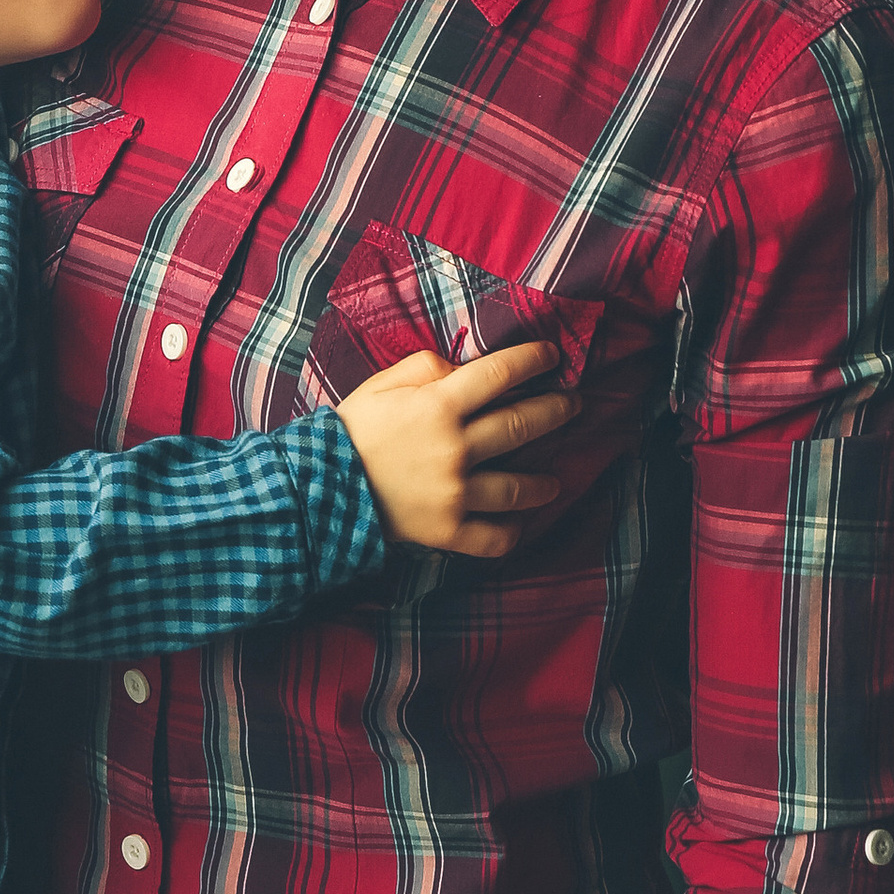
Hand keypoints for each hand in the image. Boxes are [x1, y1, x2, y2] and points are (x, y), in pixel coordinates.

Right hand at [334, 341, 576, 556]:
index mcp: (439, 405)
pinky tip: (519, 523)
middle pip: (521, 425)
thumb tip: (466, 368)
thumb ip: (427, 366)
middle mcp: (455, 448)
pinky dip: (513, 532)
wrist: (320, 489)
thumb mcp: (382, 384)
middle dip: (555, 411)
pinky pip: (495, 537)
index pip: (501, 374)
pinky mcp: (449, 531)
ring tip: (553, 480)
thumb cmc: (352, 431)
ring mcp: (456, 493)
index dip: (533, 360)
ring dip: (544, 482)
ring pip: (519, 487)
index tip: (552, 356)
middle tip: (573, 405)